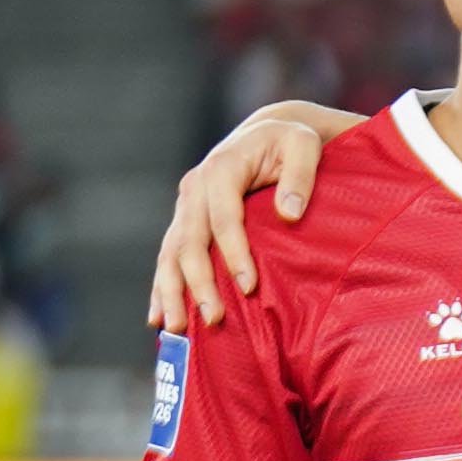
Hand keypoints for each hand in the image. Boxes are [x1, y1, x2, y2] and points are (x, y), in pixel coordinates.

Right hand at [146, 102, 364, 330]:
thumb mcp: (304, 146)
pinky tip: (158, 318)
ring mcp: (187, 206)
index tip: (249, 287)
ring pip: (171, 252)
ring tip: (175, 326)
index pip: (224, 217)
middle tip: (213, 318)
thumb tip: (289, 214)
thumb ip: (299, 176)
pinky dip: (162, 287)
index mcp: (222, 168)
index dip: (234, 253)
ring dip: (171, 291)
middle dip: (199, 282)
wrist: (267, 134)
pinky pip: (169, 257)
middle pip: (190, 240)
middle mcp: (195, 187)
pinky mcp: (186, 221)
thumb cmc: (291, 142)